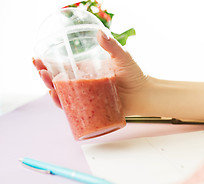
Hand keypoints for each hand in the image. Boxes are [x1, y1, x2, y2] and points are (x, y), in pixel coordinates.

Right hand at [33, 30, 147, 114]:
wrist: (145, 94)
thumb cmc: (135, 75)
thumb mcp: (123, 58)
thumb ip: (112, 47)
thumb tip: (100, 33)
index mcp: (87, 71)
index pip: (63, 66)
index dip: (48, 63)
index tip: (37, 59)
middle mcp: (84, 84)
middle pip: (59, 81)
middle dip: (46, 77)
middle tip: (41, 71)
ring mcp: (87, 97)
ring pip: (64, 96)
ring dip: (52, 91)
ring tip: (49, 86)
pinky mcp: (92, 108)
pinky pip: (75, 109)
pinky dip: (65, 106)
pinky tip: (58, 101)